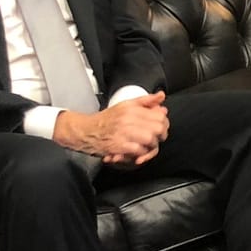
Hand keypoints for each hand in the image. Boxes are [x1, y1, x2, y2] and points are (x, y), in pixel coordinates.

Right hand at [54, 91, 168, 165]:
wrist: (86, 131)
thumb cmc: (106, 120)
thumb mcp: (125, 105)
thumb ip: (145, 101)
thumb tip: (161, 96)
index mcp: (131, 108)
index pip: (159, 115)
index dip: (164, 123)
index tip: (160, 127)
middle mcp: (128, 118)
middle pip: (158, 128)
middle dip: (160, 136)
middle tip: (156, 139)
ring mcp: (124, 132)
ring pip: (151, 140)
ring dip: (151, 146)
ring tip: (146, 146)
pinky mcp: (119, 145)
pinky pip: (139, 151)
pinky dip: (141, 154)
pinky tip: (137, 152)